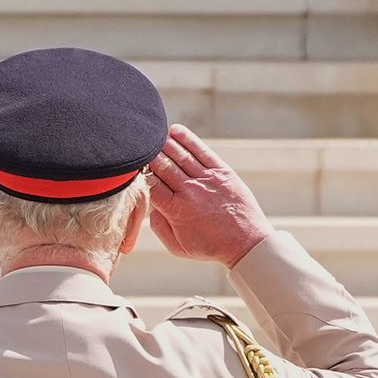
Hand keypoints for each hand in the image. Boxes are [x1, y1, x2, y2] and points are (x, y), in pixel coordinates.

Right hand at [147, 125, 274, 267]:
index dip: (139, 173)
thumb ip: (158, 226)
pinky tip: (175, 131)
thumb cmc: (210, 246)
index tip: (130, 167)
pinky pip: (202, 152)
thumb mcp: (177, 247)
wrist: (247, 243)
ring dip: (164, 143)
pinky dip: (188, 140)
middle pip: (163, 166)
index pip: (151, 184)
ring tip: (152, 136)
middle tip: (138, 147)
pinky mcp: (223, 173)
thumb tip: (149, 204)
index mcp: (175, 210)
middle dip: (149, 155)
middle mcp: (190, 191)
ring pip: (181, 156)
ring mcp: (207, 180)